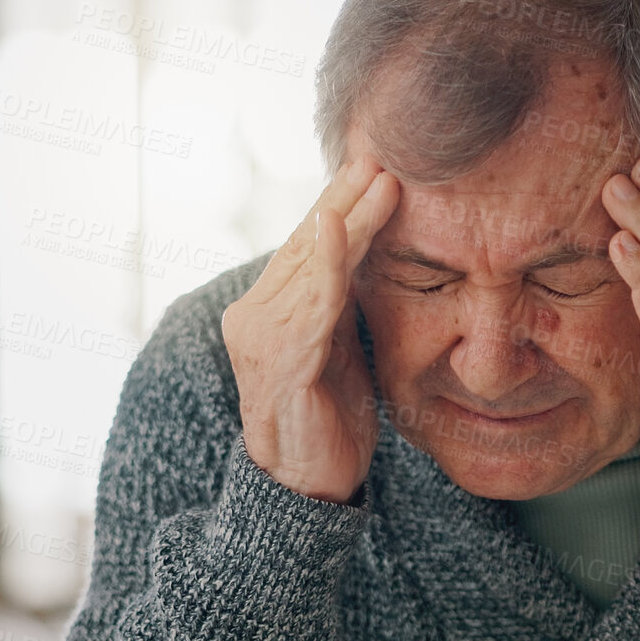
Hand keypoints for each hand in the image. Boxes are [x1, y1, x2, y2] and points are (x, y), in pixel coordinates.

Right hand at [222, 157, 400, 503]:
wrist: (309, 488)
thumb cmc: (328, 415)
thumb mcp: (340, 342)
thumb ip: (342, 298)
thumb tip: (367, 242)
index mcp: (269, 307)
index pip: (310, 242)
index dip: (342, 200)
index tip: (377, 162)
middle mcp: (255, 315)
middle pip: (310, 244)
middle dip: (347, 196)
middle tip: (384, 152)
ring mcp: (263, 341)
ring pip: (313, 266)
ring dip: (349, 219)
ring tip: (382, 181)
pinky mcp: (281, 367)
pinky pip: (307, 308)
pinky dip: (326, 267)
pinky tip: (338, 230)